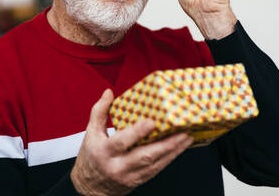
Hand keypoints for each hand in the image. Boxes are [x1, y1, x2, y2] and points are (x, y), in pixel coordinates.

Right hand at [70, 89, 193, 195]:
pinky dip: (170, 157)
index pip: (122, 141)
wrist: (90, 187)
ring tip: (188, 137)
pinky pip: (158, 169)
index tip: (152, 122)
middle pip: (145, 156)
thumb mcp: (91, 133)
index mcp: (105, 152)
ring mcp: (130, 175)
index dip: (137, 132)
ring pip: (156, 164)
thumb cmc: (92, 157)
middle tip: (183, 131)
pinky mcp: (139, 180)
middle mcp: (118, 166)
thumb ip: (99, 111)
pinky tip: (180, 147)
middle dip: (166, 144)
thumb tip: (109, 92)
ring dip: (174, 150)